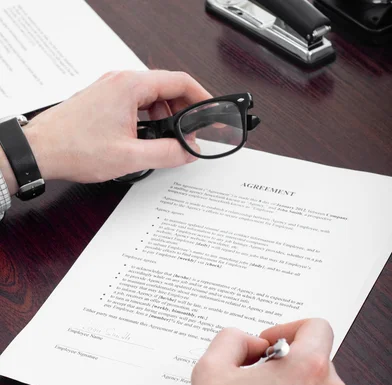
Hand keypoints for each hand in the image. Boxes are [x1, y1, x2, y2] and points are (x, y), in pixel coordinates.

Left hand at [2, 70, 209, 193]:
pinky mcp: (102, 101)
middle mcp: (120, 81)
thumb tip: (189, 152)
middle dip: (184, 111)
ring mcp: (109, 89)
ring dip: (165, 117)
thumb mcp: (130, 157)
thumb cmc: (75, 148)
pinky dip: (148, 119)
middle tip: (192, 133)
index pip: (179, 81)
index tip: (212, 111)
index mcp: (130, 86)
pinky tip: (147, 139)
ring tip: (169, 142)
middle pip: (166, 88)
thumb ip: (167, 153)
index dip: (201, 97)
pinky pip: (134, 104)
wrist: (41, 151)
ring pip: (150, 97)